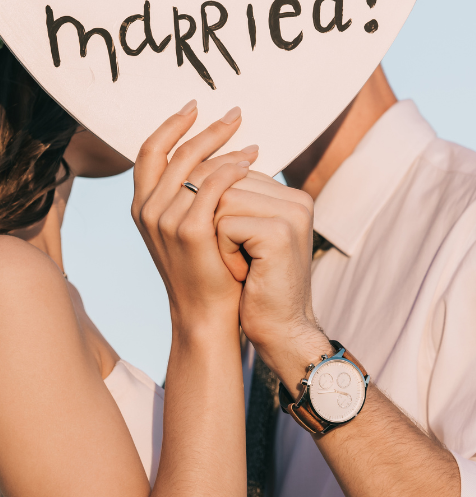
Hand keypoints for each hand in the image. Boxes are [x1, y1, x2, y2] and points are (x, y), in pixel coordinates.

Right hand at [132, 102, 258, 330]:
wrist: (207, 314)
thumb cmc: (204, 268)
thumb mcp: (185, 227)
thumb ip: (186, 195)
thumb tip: (211, 157)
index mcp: (141, 205)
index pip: (150, 151)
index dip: (171, 125)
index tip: (195, 106)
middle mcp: (146, 210)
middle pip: (175, 152)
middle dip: (207, 129)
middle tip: (235, 114)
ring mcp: (165, 221)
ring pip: (195, 167)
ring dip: (226, 150)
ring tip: (252, 146)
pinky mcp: (189, 232)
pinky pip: (212, 188)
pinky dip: (231, 170)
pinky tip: (250, 165)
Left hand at [214, 174, 330, 390]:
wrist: (281, 330)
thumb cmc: (255, 285)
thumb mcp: (246, 235)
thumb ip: (237, 200)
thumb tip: (201, 165)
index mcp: (291, 196)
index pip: (233, 174)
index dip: (219, 211)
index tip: (242, 247)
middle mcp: (296, 199)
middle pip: (224, 183)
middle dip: (216, 222)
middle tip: (241, 258)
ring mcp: (291, 214)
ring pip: (220, 200)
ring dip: (217, 236)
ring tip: (242, 263)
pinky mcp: (279, 233)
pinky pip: (224, 224)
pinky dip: (223, 252)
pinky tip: (244, 273)